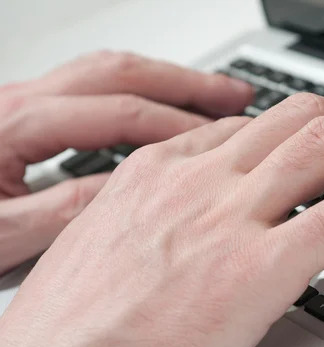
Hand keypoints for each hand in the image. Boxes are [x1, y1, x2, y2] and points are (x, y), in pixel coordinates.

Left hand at [0, 51, 252, 273]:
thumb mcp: (0, 234)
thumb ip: (64, 212)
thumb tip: (130, 195)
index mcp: (13, 125)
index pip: (116, 114)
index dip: (176, 123)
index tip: (222, 137)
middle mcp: (22, 101)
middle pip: (120, 72)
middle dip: (185, 81)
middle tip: (236, 94)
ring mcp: (26, 101)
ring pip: (110, 71)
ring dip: (167, 78)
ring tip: (214, 93)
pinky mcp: (28, 111)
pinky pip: (96, 85)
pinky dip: (141, 89)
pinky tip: (164, 107)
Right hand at [0, 94, 323, 346]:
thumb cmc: (71, 325)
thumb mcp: (109, 240)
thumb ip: (160, 212)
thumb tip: (201, 213)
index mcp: (159, 171)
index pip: (251, 125)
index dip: (303, 130)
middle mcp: (198, 180)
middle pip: (301, 117)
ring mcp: (228, 219)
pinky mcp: (254, 270)